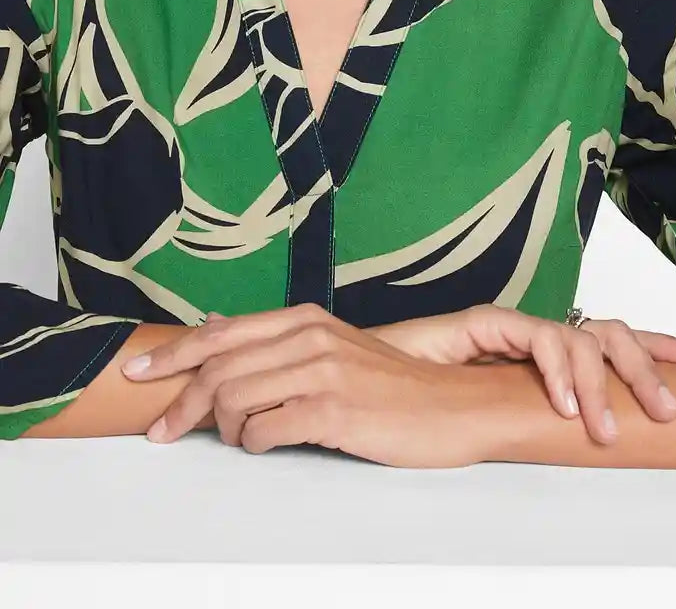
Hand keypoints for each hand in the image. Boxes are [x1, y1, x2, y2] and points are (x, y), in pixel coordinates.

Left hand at [120, 303, 496, 464]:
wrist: (450, 407)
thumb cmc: (390, 386)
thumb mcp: (332, 347)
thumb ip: (276, 340)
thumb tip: (216, 325)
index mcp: (306, 319)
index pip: (222, 332)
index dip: (173, 354)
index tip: (137, 373)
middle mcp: (310, 336)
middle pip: (218, 368)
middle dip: (180, 405)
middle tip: (162, 432)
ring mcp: (322, 371)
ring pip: (233, 400)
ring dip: (222, 429)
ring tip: (238, 438)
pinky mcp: (333, 409)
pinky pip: (264, 431)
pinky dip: (254, 444)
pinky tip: (268, 443)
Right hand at [368, 305, 675, 442]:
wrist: (369, 382)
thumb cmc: (429, 404)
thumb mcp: (502, 419)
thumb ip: (538, 420)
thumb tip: (594, 443)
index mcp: (545, 356)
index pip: (609, 341)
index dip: (652, 346)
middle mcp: (535, 334)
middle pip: (609, 333)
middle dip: (646, 365)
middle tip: (667, 412)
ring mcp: (512, 326)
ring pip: (581, 335)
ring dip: (603, 383)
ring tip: (602, 430)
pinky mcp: (485, 322)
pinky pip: (538, 336)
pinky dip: (558, 370)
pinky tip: (564, 406)